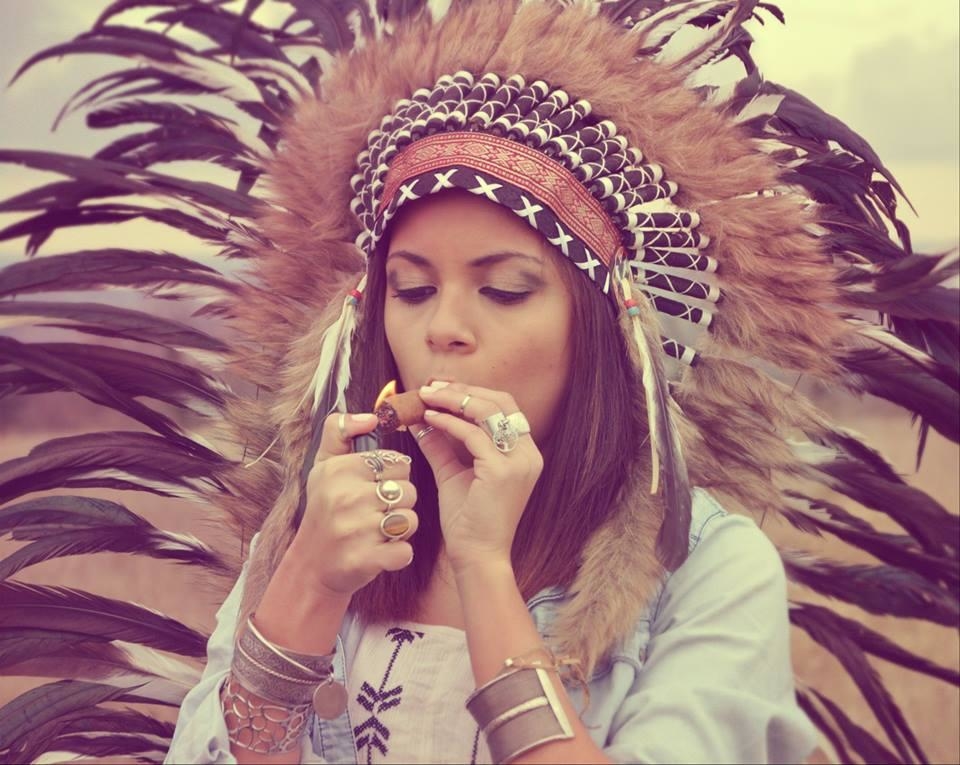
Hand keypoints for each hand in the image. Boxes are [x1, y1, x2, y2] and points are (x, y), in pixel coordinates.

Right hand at [290, 412, 418, 597]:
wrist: (310, 566)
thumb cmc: (324, 509)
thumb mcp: (323, 465)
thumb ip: (339, 430)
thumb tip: (370, 417)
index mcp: (339, 470)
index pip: (398, 462)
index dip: (392, 476)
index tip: (373, 487)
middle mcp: (346, 497)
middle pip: (408, 490)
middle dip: (398, 503)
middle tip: (374, 512)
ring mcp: (355, 530)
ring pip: (410, 520)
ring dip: (400, 529)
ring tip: (377, 531)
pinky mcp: (366, 560)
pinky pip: (405, 551)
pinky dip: (398, 555)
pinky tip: (380, 552)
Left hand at [414, 382, 542, 570]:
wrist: (477, 556)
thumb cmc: (468, 520)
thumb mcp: (453, 474)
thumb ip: (441, 445)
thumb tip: (420, 420)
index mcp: (523, 453)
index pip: (503, 407)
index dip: (472, 391)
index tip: (440, 387)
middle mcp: (528, 454)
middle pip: (500, 401)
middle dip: (463, 389)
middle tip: (430, 386)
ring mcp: (518, 462)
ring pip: (488, 411)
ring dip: (453, 400)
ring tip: (425, 397)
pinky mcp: (502, 472)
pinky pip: (473, 434)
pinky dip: (449, 422)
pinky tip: (428, 419)